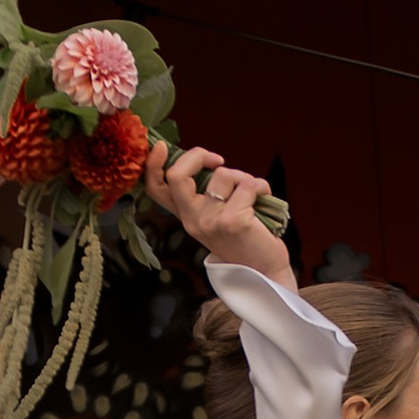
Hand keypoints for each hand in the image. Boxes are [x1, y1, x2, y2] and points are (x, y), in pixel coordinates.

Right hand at [146, 141, 293, 282]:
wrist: (264, 271)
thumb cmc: (244, 238)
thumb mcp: (216, 217)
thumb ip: (206, 194)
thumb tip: (209, 162)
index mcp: (186, 216)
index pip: (157, 189)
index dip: (153, 164)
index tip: (163, 147)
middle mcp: (192, 220)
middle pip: (178, 176)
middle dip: (198, 155)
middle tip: (218, 160)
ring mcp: (210, 221)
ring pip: (223, 174)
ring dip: (243, 178)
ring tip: (252, 195)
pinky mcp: (232, 221)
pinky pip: (248, 185)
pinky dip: (261, 187)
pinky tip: (263, 201)